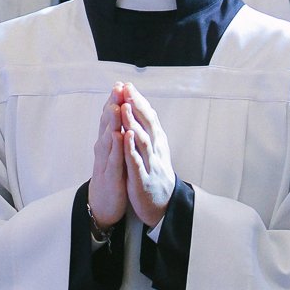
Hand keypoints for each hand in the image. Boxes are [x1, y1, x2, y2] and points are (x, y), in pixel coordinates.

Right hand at [88, 83, 127, 230]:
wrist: (103, 204)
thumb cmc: (111, 175)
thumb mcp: (113, 151)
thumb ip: (114, 131)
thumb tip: (117, 109)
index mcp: (107, 142)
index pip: (111, 117)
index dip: (115, 100)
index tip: (121, 83)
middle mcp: (104, 148)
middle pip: (107, 123)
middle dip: (113, 104)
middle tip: (117, 87)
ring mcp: (106, 162)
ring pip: (108, 138)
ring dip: (112, 122)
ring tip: (117, 106)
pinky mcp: (110, 176)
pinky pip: (114, 160)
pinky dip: (116, 147)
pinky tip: (119, 136)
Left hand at [121, 83, 175, 227]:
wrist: (164, 204)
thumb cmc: (155, 172)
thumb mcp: (154, 148)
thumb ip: (148, 129)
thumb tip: (141, 106)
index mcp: (157, 141)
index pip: (148, 116)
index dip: (138, 101)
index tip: (128, 85)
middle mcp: (155, 149)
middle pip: (147, 123)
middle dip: (136, 105)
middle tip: (126, 88)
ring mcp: (150, 163)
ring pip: (142, 140)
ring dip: (133, 123)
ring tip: (125, 107)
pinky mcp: (143, 179)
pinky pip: (137, 162)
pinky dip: (131, 149)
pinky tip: (125, 138)